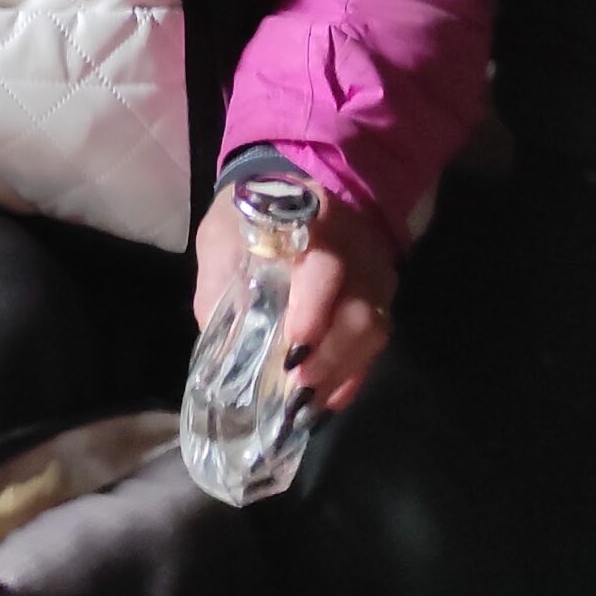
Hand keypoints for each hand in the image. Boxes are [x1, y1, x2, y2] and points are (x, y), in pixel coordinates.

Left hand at [193, 186, 397, 412]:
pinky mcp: (381, 301)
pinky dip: (351, 376)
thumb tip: (215, 337)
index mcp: (313, 222)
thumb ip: (218, 280)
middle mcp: (356, 251)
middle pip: (361, 308)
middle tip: (296, 384)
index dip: (315, 304)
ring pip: (374, 331)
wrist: (292, 190)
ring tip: (305, 405)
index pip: (326, 264)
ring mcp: (375, 277)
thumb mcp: (222, 234)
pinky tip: (325, 400)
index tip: (294, 340)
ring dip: (339, 372)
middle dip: (330, 353)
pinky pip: (375, 346)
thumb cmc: (250, 216)